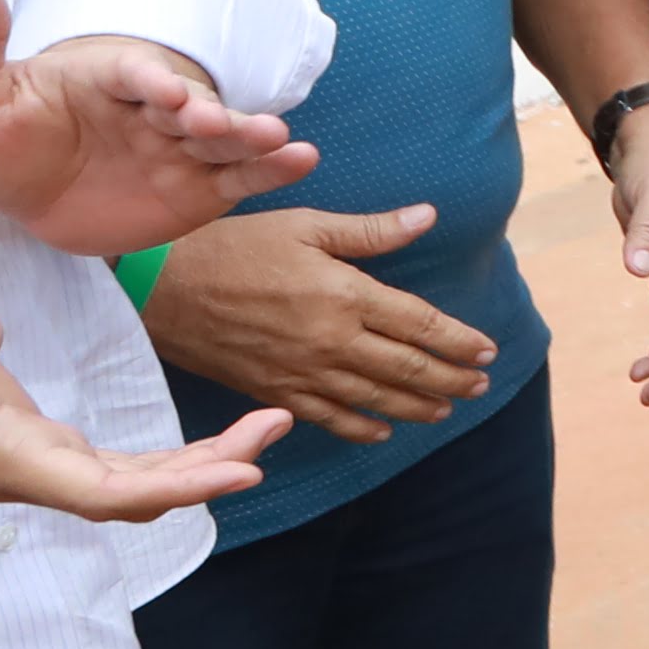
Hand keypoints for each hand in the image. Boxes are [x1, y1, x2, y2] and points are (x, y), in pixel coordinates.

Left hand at [0, 0, 308, 257]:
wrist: (20, 198)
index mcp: (103, 77)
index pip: (130, 72)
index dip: (149, 78)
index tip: (164, 91)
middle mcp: (150, 108)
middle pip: (187, 106)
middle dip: (206, 113)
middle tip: (214, 123)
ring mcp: (177, 149)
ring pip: (221, 140)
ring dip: (251, 137)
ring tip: (281, 140)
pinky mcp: (197, 189)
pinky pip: (237, 179)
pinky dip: (271, 170)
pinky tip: (301, 161)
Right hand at [0, 264, 292, 519]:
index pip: (102, 490)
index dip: (178, 485)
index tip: (245, 467)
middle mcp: (8, 473)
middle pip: (126, 497)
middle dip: (205, 472)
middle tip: (275, 430)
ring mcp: (11, 464)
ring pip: (117, 488)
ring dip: (189, 469)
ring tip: (258, 431)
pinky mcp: (14, 446)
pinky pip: (100, 471)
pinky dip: (156, 463)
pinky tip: (199, 444)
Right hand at [136, 204, 494, 444]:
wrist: (160, 285)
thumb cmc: (234, 245)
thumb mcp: (305, 225)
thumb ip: (371, 231)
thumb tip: (427, 217)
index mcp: (346, 295)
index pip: (422, 325)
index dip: (460, 341)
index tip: (488, 350)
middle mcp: (332, 341)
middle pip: (408, 370)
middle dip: (451, 379)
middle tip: (481, 385)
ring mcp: (303, 372)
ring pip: (376, 400)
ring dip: (418, 407)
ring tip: (448, 409)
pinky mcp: (273, 391)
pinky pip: (328, 419)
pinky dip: (361, 428)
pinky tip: (382, 431)